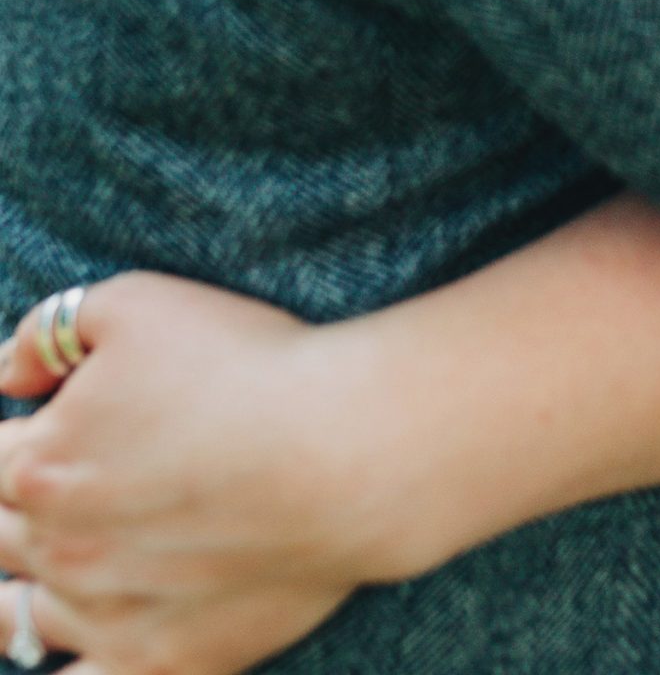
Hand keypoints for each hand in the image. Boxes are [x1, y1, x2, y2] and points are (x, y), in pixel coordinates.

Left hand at [0, 273, 376, 674]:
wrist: (343, 452)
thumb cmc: (246, 364)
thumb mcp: (135, 303)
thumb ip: (48, 332)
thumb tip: (7, 371)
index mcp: (42, 463)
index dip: (8, 436)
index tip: (29, 428)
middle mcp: (58, 549)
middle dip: (6, 509)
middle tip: (50, 489)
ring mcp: (104, 617)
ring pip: (14, 622)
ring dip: (8, 595)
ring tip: (29, 576)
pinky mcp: (159, 663)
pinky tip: (62, 649)